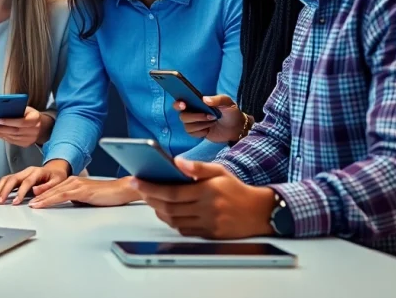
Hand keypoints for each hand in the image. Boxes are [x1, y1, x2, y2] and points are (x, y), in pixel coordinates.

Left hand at [0, 106, 44, 147]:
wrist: (43, 127)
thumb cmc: (31, 115)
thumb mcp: (27, 109)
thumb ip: (17, 109)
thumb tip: (1, 110)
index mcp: (35, 119)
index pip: (21, 122)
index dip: (8, 122)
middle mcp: (34, 130)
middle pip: (15, 131)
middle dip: (1, 129)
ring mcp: (31, 139)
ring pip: (13, 137)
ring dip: (1, 134)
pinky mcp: (27, 144)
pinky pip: (13, 142)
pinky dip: (4, 138)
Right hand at [0, 159, 70, 204]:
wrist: (55, 169)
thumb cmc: (57, 176)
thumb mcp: (57, 181)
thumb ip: (47, 187)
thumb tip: (35, 191)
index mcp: (37, 172)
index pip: (26, 182)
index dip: (20, 192)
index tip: (15, 202)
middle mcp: (26, 171)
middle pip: (12, 179)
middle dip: (3, 191)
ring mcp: (21, 173)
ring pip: (6, 179)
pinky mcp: (17, 177)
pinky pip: (5, 180)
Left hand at [28, 176, 139, 208]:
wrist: (122, 190)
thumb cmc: (108, 195)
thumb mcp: (87, 198)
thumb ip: (76, 199)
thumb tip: (68, 203)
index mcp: (73, 182)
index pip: (53, 188)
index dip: (40, 193)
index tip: (29, 198)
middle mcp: (73, 181)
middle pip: (50, 189)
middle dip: (35, 196)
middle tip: (22, 201)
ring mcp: (76, 185)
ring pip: (53, 192)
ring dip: (39, 198)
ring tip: (28, 204)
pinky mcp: (81, 191)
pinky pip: (61, 196)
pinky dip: (49, 200)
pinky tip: (41, 204)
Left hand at [131, 158, 275, 238]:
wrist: (259, 212)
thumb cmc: (237, 189)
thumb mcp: (220, 171)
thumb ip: (197, 167)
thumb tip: (176, 162)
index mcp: (207, 191)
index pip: (171, 191)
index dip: (150, 188)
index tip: (136, 182)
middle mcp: (207, 209)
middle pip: (169, 207)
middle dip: (150, 199)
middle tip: (140, 191)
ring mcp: (208, 224)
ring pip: (174, 221)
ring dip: (159, 211)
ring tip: (151, 200)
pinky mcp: (209, 234)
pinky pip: (184, 230)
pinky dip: (172, 222)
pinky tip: (168, 212)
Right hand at [176, 94, 243, 142]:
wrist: (237, 128)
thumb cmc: (231, 112)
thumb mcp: (227, 103)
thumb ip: (217, 100)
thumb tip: (204, 99)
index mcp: (197, 102)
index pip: (180, 102)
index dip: (178, 104)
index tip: (183, 105)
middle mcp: (192, 112)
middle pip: (183, 116)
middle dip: (196, 117)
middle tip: (210, 116)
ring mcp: (194, 123)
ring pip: (187, 126)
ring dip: (201, 125)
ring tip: (213, 121)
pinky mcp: (197, 132)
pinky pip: (192, 133)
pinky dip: (201, 132)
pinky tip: (209, 130)